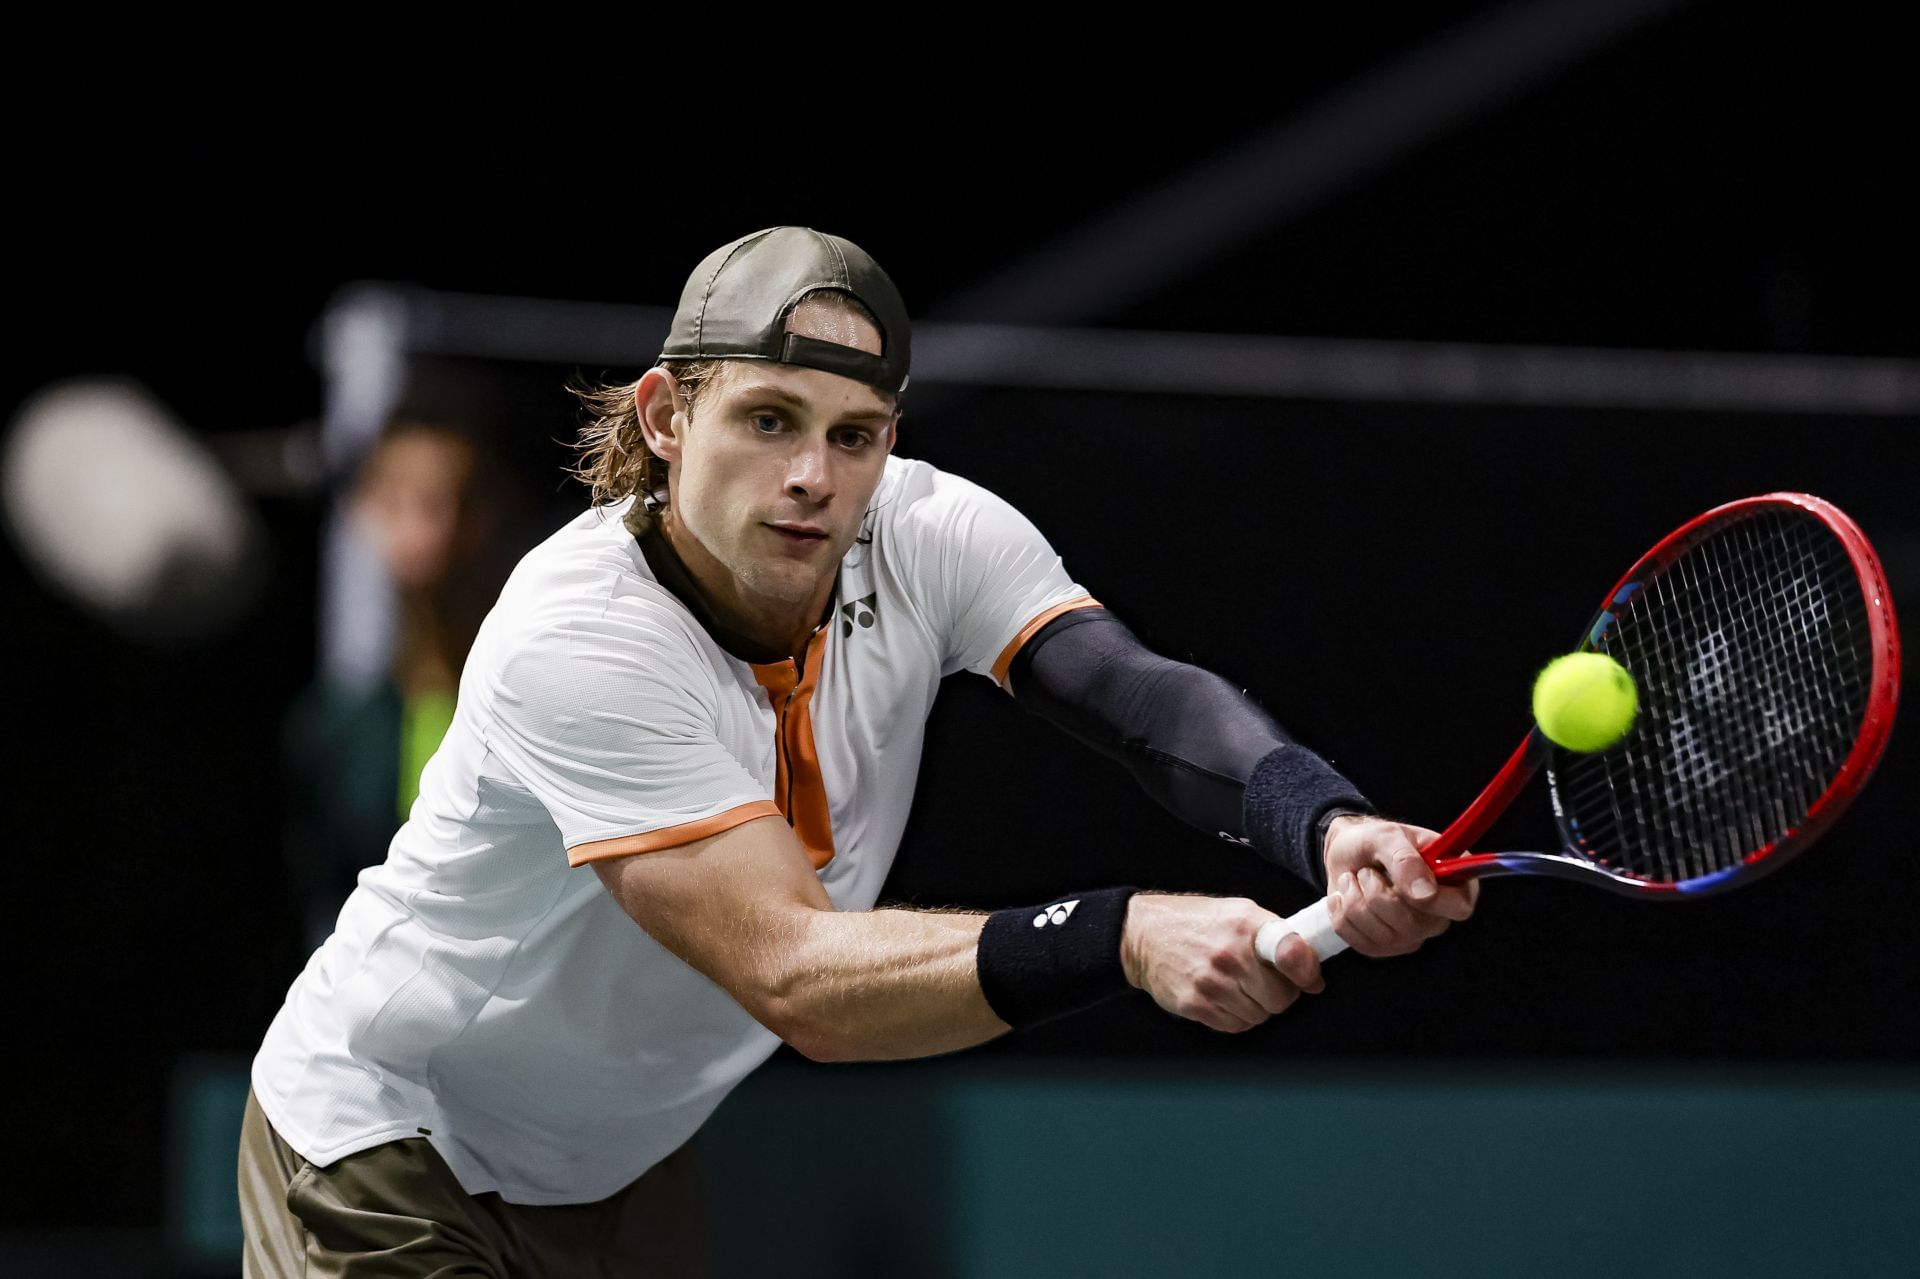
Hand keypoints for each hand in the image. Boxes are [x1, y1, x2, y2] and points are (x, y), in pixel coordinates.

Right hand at [1120, 894, 1324, 1032]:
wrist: (1144, 935)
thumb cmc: (1197, 923)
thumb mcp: (1239, 913)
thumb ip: (1280, 938)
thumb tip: (1314, 979)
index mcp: (1245, 925)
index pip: (1293, 954)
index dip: (1306, 972)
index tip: (1310, 980)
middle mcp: (1230, 955)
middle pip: (1281, 998)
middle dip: (1279, 993)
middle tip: (1265, 982)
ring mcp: (1211, 983)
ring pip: (1260, 1016)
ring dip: (1257, 1007)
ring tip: (1240, 987)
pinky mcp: (1195, 1005)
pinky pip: (1235, 1026)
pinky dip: (1236, 1017)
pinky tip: (1225, 998)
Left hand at [1322, 816, 1478, 956]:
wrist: (1344, 853)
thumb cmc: (1372, 841)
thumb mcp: (1386, 836)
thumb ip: (1405, 860)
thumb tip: (1425, 893)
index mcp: (1453, 881)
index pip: (1460, 907)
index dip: (1432, 900)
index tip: (1400, 882)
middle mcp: (1438, 914)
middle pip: (1415, 926)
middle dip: (1378, 894)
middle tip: (1367, 871)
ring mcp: (1412, 934)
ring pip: (1384, 936)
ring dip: (1356, 901)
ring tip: (1355, 879)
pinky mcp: (1385, 947)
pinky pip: (1360, 942)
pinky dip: (1343, 915)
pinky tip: (1345, 896)